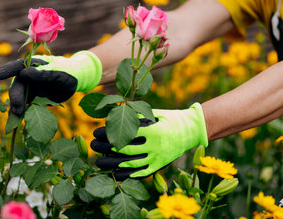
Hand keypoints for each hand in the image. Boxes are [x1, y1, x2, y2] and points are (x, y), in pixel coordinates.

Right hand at [0, 51, 101, 115]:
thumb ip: (42, 73)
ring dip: (16, 106)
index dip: (8, 70)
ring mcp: (30, 88)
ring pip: (19, 97)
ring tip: (17, 115)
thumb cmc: (67, 72)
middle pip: (18, 85)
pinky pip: (25, 105)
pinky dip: (21, 112)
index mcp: (33, 65)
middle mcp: (29, 76)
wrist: (75, 81)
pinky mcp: (33, 99)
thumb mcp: (57, 71)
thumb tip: (24, 73)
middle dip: (16, 96)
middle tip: (17, 108)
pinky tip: (17, 119)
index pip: (19, 66)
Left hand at [91, 103, 207, 179]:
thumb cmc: (171, 118)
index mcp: (154, 131)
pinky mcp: (161, 165)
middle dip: (108, 149)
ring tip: (101, 161)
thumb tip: (117, 112)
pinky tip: (116, 173)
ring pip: (133, 164)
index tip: (97, 132)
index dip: (110, 133)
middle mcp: (156, 146)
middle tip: (96, 146)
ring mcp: (159, 158)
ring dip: (115, 164)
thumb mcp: (156, 113)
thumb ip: (138, 114)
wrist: (192, 131)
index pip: (127, 133)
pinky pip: (143, 172)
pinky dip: (128, 174)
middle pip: (127, 150)